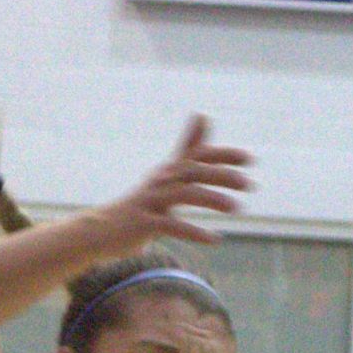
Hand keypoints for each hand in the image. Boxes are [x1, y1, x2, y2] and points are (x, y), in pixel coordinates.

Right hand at [84, 116, 252, 255]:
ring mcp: (149, 201)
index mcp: (167, 172)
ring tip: (235, 208)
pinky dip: (193, 232)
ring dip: (211, 199)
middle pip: (193, 171)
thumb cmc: (141, 204)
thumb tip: (203, 114)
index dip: (223, 155)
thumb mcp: (167, 174)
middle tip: (249, 184)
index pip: (198, 156)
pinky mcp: (142, 223)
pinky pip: (170, 226)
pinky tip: (214, 239)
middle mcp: (159, 182)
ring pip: (183, 194)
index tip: (249, 159)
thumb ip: (187, 148)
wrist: (102, 230)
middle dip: (222, 175)